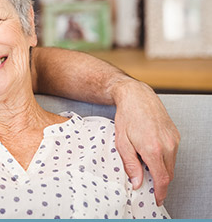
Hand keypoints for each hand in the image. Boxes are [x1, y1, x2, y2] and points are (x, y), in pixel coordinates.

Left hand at [111, 78, 179, 205]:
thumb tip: (137, 183)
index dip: (161, 193)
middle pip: (168, 174)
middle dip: (160, 183)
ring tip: (146, 166)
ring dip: (161, 169)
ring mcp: (174, 140)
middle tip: (148, 185)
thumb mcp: (122, 142)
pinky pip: (172, 154)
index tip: (158, 200)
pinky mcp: (175, 135)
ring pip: (171, 164)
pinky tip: (151, 153)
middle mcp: (167, 145)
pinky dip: (164, 159)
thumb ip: (131, 164)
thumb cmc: (127, 117)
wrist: (137, 96)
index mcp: (152, 149)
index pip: (162, 179)